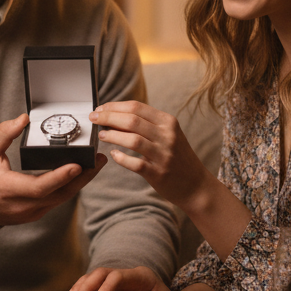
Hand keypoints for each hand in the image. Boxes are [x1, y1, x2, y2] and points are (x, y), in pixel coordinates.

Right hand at [0, 113, 105, 225]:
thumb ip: (3, 134)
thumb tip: (23, 119)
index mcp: (10, 189)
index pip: (39, 187)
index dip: (59, 177)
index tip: (77, 165)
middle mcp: (24, 205)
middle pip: (60, 194)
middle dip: (83, 178)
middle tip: (99, 160)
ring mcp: (33, 212)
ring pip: (63, 198)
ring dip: (81, 182)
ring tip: (97, 164)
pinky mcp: (38, 213)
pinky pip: (59, 200)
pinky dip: (71, 186)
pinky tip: (82, 173)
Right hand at [66, 266, 187, 290]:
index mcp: (142, 277)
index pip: (118, 276)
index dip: (105, 288)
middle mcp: (128, 275)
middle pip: (101, 273)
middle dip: (86, 286)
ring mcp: (119, 281)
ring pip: (94, 278)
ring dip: (80, 289)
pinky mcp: (112, 290)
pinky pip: (93, 287)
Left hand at [88, 101, 213, 207]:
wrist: (196, 185)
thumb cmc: (177, 157)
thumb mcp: (168, 134)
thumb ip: (147, 124)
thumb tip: (115, 116)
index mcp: (168, 122)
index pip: (136, 107)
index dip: (114, 106)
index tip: (100, 108)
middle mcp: (167, 136)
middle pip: (131, 120)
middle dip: (108, 117)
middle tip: (94, 118)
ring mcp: (163, 155)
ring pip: (132, 139)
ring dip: (112, 135)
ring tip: (102, 135)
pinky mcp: (158, 173)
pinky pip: (134, 163)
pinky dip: (121, 157)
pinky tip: (113, 154)